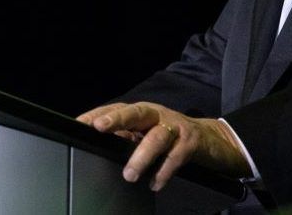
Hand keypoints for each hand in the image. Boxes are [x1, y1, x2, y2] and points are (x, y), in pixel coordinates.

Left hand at [77, 101, 250, 190]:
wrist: (212, 140)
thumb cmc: (172, 138)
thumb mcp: (148, 135)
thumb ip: (127, 137)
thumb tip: (98, 147)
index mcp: (144, 113)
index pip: (119, 109)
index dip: (99, 114)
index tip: (80, 123)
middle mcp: (158, 115)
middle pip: (137, 113)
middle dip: (118, 118)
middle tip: (99, 128)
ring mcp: (176, 126)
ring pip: (157, 137)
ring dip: (142, 155)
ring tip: (129, 174)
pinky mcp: (191, 141)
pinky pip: (176, 156)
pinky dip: (165, 170)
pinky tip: (155, 183)